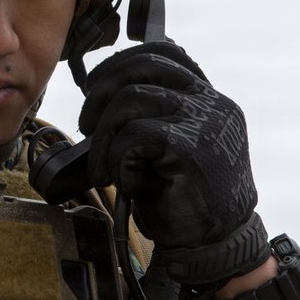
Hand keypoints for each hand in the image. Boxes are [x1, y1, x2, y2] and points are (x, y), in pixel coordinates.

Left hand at [78, 42, 269, 292]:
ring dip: (105, 137)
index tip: (96, 86)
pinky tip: (129, 184)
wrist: (211, 246)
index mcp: (208, 100)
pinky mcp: (191, 145)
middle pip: (143, 65)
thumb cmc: (182, 199)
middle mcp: (212, 103)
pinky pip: (133, 135)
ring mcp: (205, 121)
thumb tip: (99, 95)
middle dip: (102, 91)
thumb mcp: (164, 147)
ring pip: (131, 98)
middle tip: (86, 125)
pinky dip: (118, 160)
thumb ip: (148, 116)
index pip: (166, 53)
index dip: (123, 61)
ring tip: (104, 169)